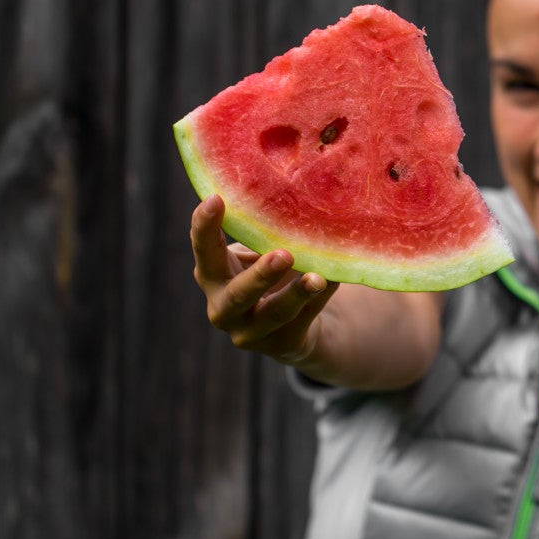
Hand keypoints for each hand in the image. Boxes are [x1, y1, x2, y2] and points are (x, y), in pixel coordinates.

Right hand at [190, 195, 339, 364]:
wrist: (290, 326)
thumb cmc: (267, 275)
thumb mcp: (256, 255)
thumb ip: (261, 235)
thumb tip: (290, 194)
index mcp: (212, 276)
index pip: (204, 250)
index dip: (205, 227)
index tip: (216, 199)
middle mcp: (223, 308)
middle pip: (238, 294)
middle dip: (260, 276)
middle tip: (283, 255)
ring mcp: (250, 332)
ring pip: (275, 313)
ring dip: (297, 294)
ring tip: (317, 278)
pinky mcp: (282, 345)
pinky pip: (305, 318)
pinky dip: (321, 298)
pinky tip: (335, 279)